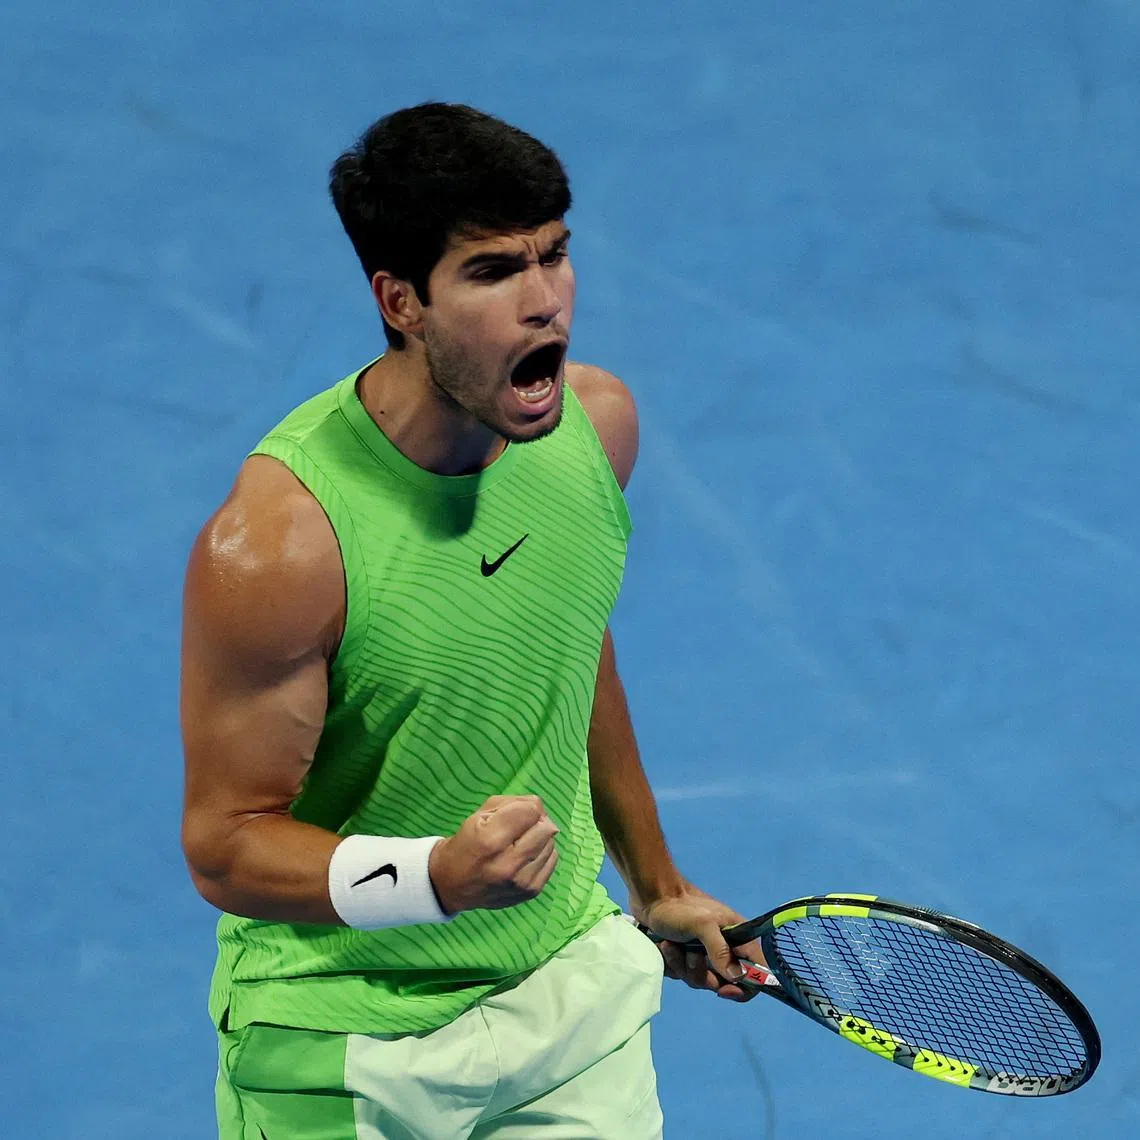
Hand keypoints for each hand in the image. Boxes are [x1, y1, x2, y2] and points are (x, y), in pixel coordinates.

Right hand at [428, 795, 558, 914]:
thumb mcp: (480, 815)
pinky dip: (542, 853)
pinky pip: (552, 860)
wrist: (453, 885)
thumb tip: (540, 808)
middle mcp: (508, 864)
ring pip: (551, 843)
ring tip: (519, 843)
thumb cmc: (467, 844)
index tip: (515, 813)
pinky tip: (525, 856)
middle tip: (521, 826)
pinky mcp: (531, 892)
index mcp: (490, 841)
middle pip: (545, 827)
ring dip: (539, 838)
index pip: (530, 811)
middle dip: (536, 821)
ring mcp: (522, 881)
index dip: (525, 807)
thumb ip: (512, 804)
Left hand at [636, 885, 764, 1001]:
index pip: (757, 972)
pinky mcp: (687, 958)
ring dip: (684, 966)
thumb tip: (737, 977)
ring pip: (701, 980)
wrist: (651, 898)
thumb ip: (720, 950)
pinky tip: (666, 946)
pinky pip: (685, 975)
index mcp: (739, 938)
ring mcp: (706, 955)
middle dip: (703, 974)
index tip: (724, 989)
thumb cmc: (680, 907)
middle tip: (690, 956)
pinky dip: (674, 963)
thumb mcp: (702, 924)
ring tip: (672, 945)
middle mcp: (725, 949)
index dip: (746, 987)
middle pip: (725, 982)